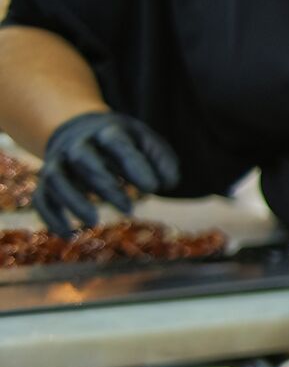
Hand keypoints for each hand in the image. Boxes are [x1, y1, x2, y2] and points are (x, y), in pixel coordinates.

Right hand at [33, 111, 177, 234]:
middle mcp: (77, 145)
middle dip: (104, 184)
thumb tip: (168, 183)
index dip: (134, 165)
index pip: (117, 144)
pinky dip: (51, 217)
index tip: (152, 188)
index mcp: (107, 132)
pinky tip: (69, 235)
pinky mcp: (46, 182)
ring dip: (73, 201)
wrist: (82, 133)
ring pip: (55, 178)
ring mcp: (58, 162)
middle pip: (84, 159)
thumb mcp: (146, 142)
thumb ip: (161, 160)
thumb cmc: (123, 144)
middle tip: (128, 209)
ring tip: (94, 222)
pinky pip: (41, 198)